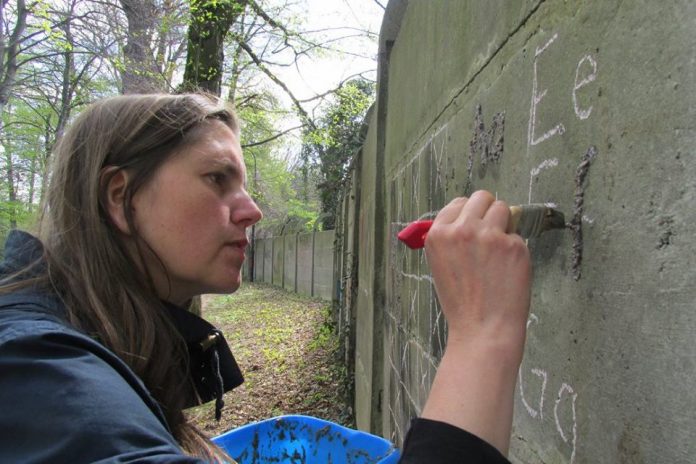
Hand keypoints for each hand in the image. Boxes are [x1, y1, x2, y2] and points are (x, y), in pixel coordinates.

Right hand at [424, 190, 531, 361]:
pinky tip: (507, 271)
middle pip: (482, 197)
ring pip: (504, 209)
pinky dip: (515, 250)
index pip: (458, 203)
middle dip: (489, 211)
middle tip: (491, 232)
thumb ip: (451, 239)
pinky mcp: (514, 245)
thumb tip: (469, 219)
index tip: (474, 225)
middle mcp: (462, 230)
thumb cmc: (462, 303)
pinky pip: (518, 236)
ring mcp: (490, 236)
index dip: (469, 214)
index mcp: (438, 234)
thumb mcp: (440, 265)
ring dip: (504, 225)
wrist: (483, 329)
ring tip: (498, 253)